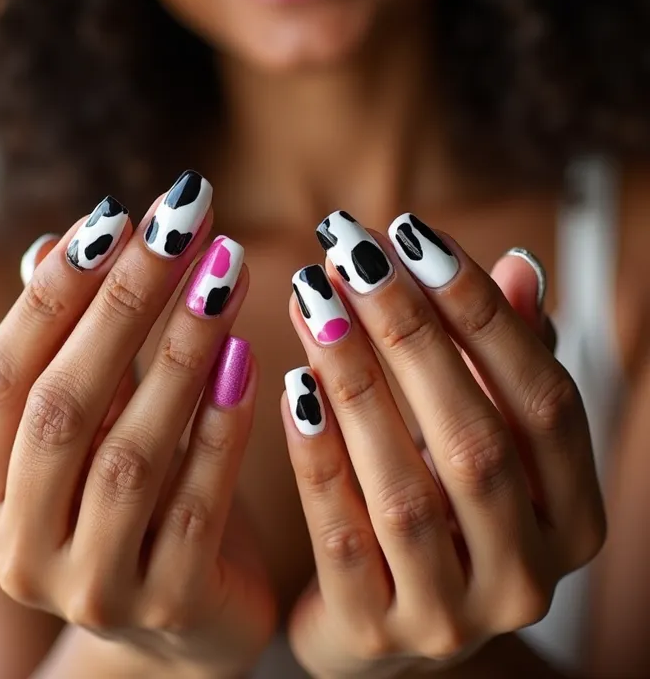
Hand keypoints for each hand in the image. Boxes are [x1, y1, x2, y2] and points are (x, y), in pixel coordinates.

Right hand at [0, 174, 275, 677]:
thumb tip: (55, 243)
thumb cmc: (139, 504)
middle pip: (63, 404)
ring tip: (226, 270)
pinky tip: (247, 357)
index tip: (113, 214)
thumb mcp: (97, 430)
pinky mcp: (169, 605)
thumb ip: (75, 349)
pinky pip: (198, 503)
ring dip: (182, 350)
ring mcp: (91, 586)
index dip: (54, 292)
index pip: (0, 378)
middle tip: (184, 221)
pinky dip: (222, 425)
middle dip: (125, 300)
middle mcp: (18, 548)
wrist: (189, 623)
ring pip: (131, 452)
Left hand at [282, 211, 604, 678]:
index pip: (547, 402)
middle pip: (475, 440)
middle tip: (349, 250)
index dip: (482, 312)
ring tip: (312, 297)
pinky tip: (293, 384)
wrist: (379, 618)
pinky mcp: (373, 632)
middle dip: (409, 331)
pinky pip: (341, 537)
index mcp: (572, 518)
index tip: (414, 234)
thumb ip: (502, 363)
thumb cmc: (439, 507)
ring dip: (355, 380)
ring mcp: (451, 617)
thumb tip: (520, 267)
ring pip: (405, 487)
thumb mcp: (483, 439)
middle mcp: (528, 577)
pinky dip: (318, 455)